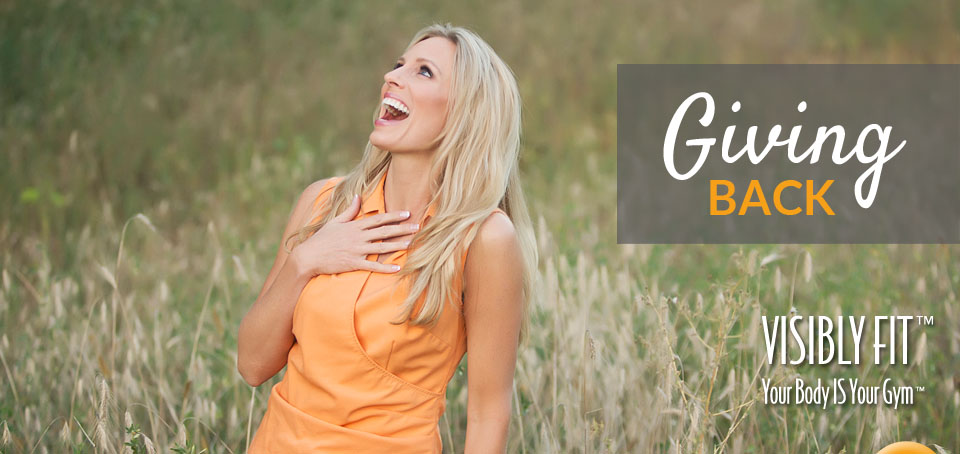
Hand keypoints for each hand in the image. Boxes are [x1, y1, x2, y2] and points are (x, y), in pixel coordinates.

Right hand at [291, 194, 420, 275]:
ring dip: (397, 245)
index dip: (394, 216)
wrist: (309, 256)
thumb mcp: (335, 221)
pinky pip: (372, 266)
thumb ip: (350, 210)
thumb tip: (358, 196)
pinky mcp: (353, 264)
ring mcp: (356, 250)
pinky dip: (385, 267)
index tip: (407, 214)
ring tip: (412, 243)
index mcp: (355, 226)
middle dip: (402, 229)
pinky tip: (397, 267)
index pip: (378, 219)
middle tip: (418, 226)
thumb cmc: (322, 239)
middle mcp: (358, 237)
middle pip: (384, 231)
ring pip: (381, 247)